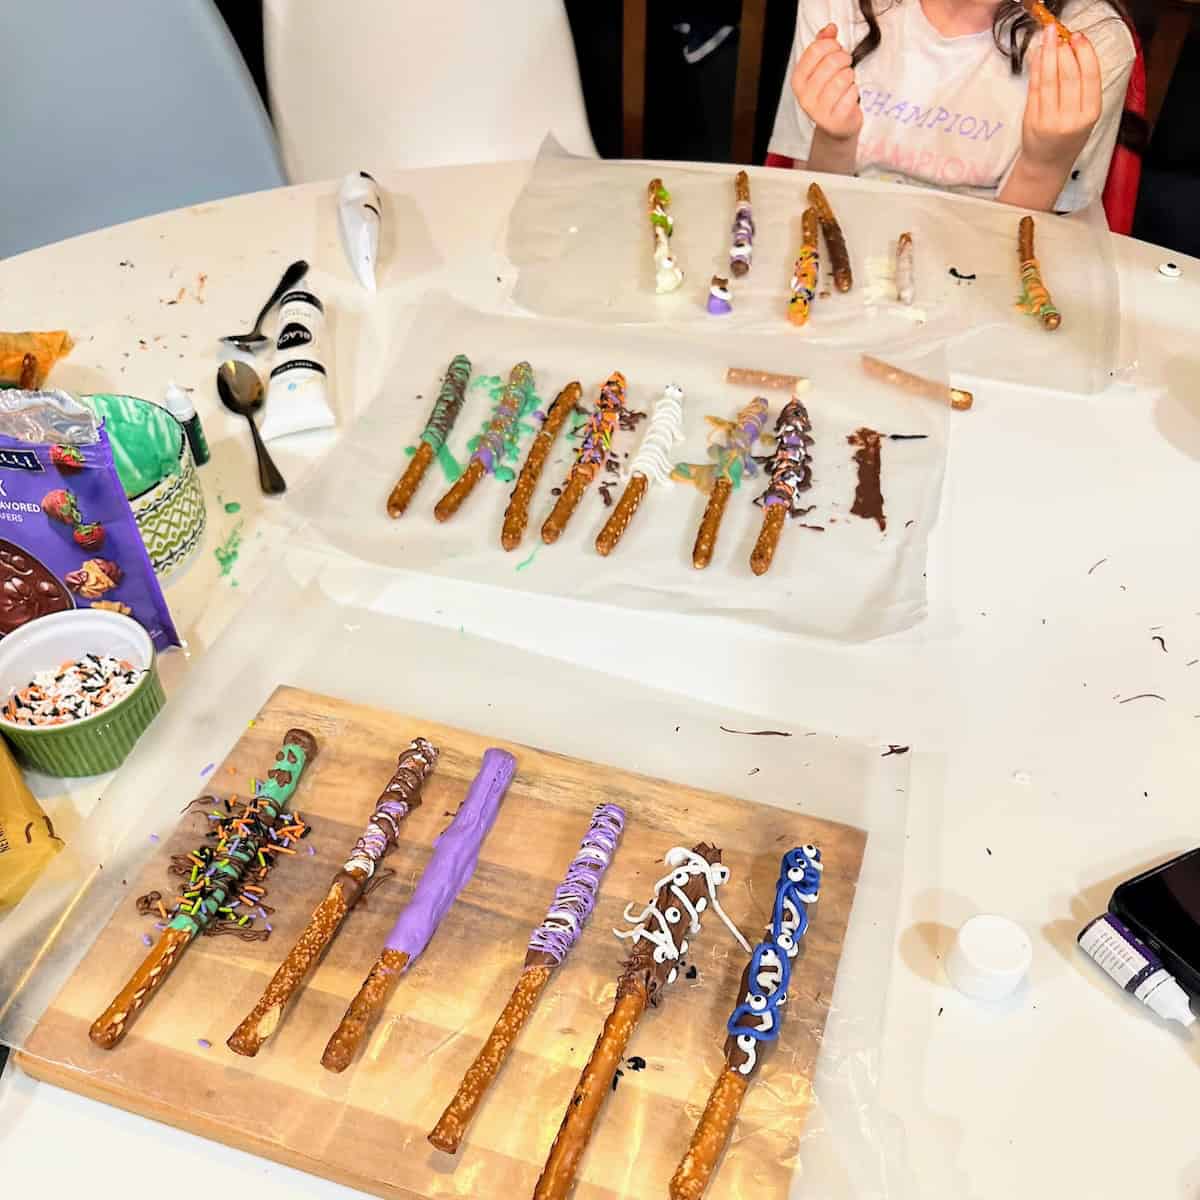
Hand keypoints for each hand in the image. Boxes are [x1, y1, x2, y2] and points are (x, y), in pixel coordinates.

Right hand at [790, 23, 861, 142]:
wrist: (836, 126)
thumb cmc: (830, 94)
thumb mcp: (822, 68)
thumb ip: (823, 45)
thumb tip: (830, 28)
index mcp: (798, 81)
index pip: (815, 50)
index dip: (831, 44)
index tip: (836, 49)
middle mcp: (805, 96)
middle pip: (831, 62)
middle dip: (844, 58)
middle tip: (846, 64)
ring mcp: (819, 111)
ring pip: (843, 77)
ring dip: (850, 76)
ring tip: (847, 81)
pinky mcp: (835, 120)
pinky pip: (852, 94)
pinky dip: (855, 92)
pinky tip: (850, 96)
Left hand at [1021, 25, 1101, 170]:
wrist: (1047, 164)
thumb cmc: (1068, 137)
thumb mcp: (1085, 114)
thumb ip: (1082, 87)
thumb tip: (1073, 51)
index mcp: (1090, 114)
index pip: (1090, 77)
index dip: (1084, 54)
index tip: (1078, 37)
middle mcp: (1070, 118)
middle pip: (1068, 76)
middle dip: (1063, 50)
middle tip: (1059, 33)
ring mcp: (1049, 120)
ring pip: (1049, 80)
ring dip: (1047, 54)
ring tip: (1047, 36)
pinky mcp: (1031, 120)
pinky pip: (1034, 88)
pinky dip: (1035, 69)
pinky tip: (1037, 54)